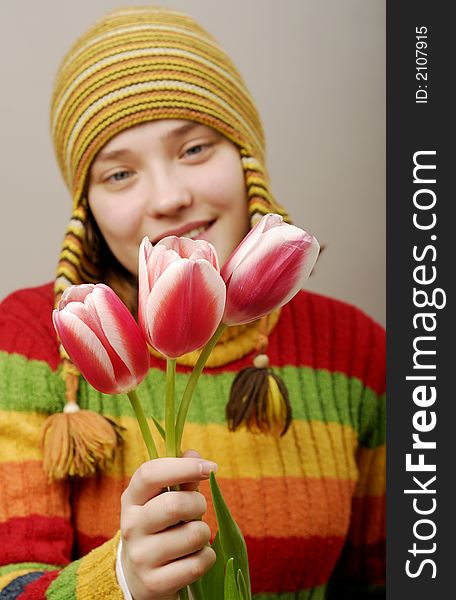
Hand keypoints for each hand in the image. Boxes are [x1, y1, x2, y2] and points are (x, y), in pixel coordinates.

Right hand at [120, 450, 216, 599]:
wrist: (137, 577)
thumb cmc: (159, 527)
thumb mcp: (163, 500)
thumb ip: (181, 478)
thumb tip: (194, 453)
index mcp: (131, 499)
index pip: (149, 473)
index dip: (182, 466)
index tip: (210, 467)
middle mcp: (131, 526)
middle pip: (175, 504)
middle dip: (199, 504)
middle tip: (199, 509)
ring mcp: (141, 557)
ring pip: (193, 535)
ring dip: (203, 534)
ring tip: (191, 537)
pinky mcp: (154, 583)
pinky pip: (199, 563)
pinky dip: (206, 558)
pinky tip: (192, 558)